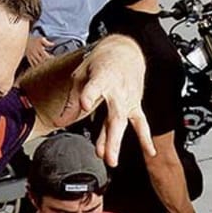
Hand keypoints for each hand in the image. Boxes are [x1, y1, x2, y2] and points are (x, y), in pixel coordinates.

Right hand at [25, 35, 54, 67]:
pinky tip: (39, 68)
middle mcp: (34, 52)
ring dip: (41, 66)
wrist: (25, 40)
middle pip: (41, 60)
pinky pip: (31, 64)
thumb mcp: (41, 39)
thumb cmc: (35, 40)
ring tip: (45, 67)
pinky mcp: (28, 57)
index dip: (49, 58)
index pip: (45, 55)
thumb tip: (53, 44)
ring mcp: (31, 55)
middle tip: (50, 64)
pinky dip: (35, 67)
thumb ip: (47, 42)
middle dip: (46, 63)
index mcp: (38, 48)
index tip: (52, 58)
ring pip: (36, 63)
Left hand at [63, 36, 153, 167]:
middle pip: (113, 116)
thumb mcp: (82, 74)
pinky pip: (141, 124)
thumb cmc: (103, 62)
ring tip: (112, 160)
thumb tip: (61, 121)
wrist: (126, 52)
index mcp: (102, 78)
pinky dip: (145, 139)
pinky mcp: (134, 106)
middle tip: (102, 155)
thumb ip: (72, 99)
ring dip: (117, 142)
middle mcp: (117, 91)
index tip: (85, 104)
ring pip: (123, 124)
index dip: (89, 96)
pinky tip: (150, 152)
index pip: (95, 88)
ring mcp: (127, 100)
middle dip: (108, 137)